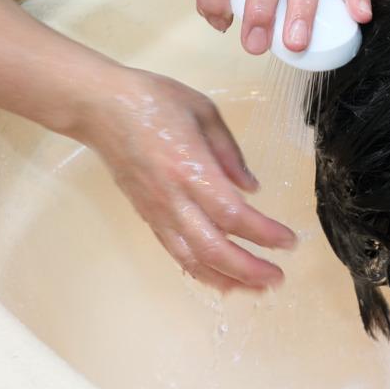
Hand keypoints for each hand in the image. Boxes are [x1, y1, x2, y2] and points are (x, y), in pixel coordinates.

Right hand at [79, 68, 295, 291]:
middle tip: (277, 278)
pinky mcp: (146, 215)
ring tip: (254, 288)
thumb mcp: (204, 111)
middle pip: (213, 248)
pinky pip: (175, 251)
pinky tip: (219, 276)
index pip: (233, 214)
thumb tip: (250, 188)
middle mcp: (173, 198)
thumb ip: (230, 153)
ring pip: (191, 259)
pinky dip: (199, 270)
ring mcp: (157, 211)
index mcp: (191, 169)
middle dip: (248, 270)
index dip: (264, 234)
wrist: (99, 107)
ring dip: (225, 279)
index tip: (289, 242)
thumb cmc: (152, 100)